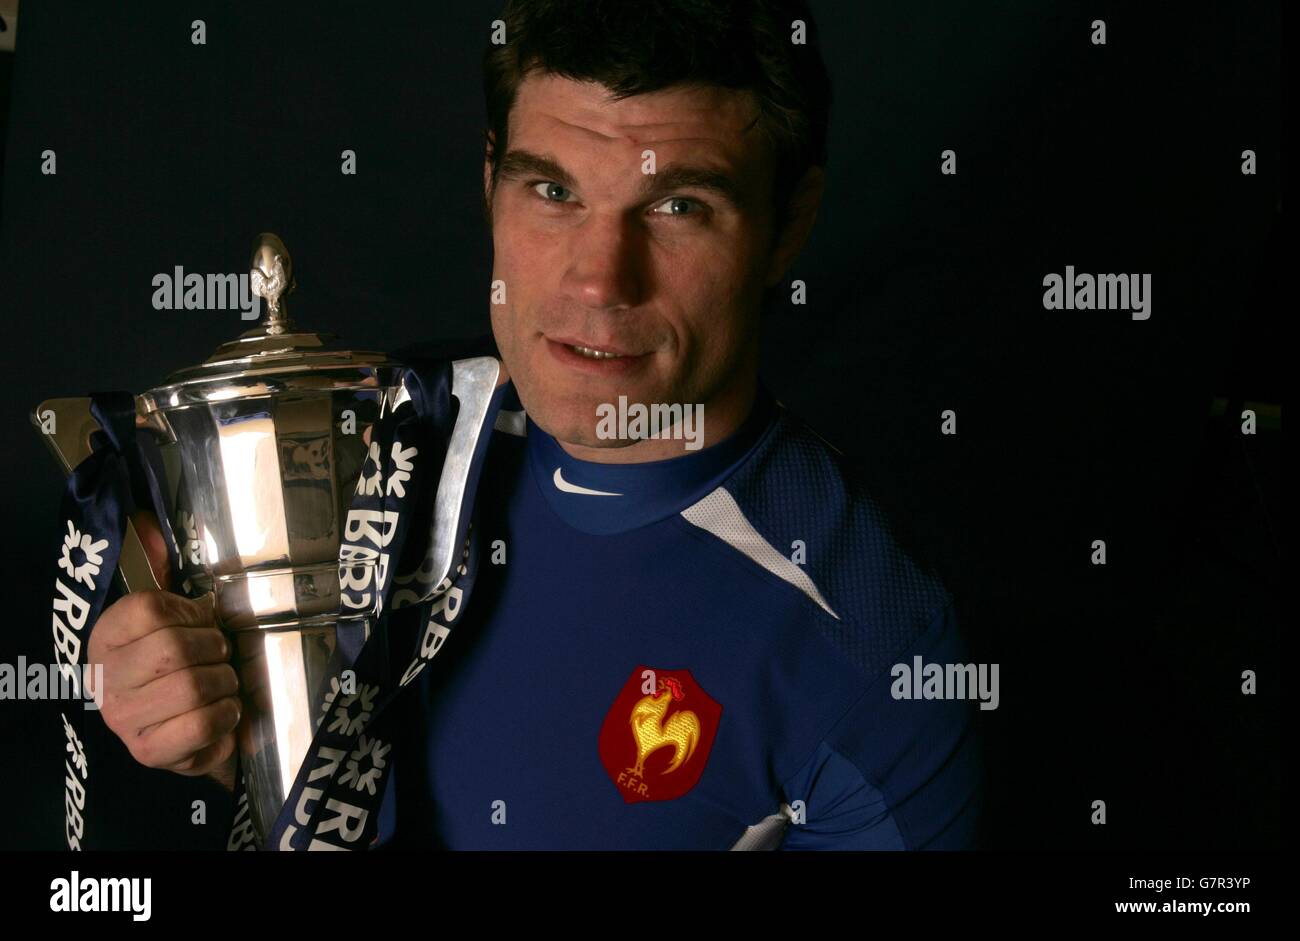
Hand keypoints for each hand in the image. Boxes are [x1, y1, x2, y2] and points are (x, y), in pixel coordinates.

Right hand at [87, 510, 238, 790]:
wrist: (189, 730)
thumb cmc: (186, 663)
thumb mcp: (174, 615)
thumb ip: (162, 569)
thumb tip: (144, 520)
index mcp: (107, 636)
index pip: (151, 609)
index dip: (193, 614)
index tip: (203, 623)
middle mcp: (106, 679)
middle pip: (175, 650)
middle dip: (215, 650)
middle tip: (222, 656)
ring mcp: (124, 719)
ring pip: (193, 687)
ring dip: (226, 683)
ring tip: (224, 684)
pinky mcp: (151, 752)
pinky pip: (203, 724)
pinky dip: (227, 715)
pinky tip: (225, 711)